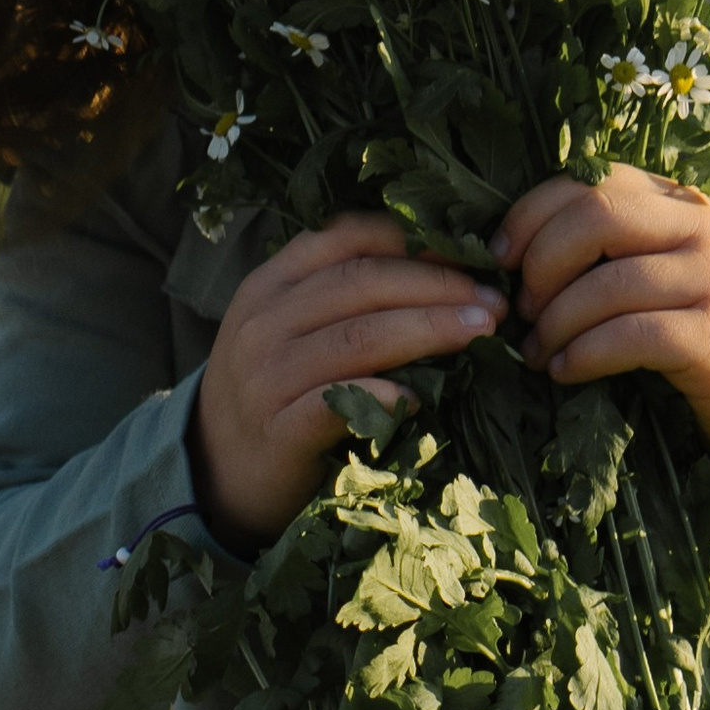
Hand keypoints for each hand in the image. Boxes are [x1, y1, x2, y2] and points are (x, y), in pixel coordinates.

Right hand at [189, 211, 504, 550]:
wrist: (216, 471)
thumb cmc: (276, 390)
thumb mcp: (292, 328)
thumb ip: (345, 298)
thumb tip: (446, 271)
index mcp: (271, 282)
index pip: (347, 238)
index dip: (415, 241)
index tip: (472, 253)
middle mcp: (263, 320)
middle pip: (362, 282)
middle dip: (437, 285)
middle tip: (493, 299)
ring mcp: (266, 375)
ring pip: (358, 336)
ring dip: (429, 328)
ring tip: (480, 332)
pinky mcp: (277, 430)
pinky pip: (337, 401)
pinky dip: (385, 395)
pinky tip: (424, 397)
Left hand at [494, 167, 709, 469]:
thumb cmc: (691, 315)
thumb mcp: (654, 261)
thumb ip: (603, 241)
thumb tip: (508, 253)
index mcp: (674, 198)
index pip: (588, 181)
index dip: (531, 214)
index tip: (500, 257)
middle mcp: (699, 226)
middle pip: (595, 220)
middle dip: (542, 266)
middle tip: (521, 309)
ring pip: (608, 286)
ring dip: (556, 323)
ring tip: (537, 352)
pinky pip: (631, 337)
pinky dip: (586, 354)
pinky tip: (566, 371)